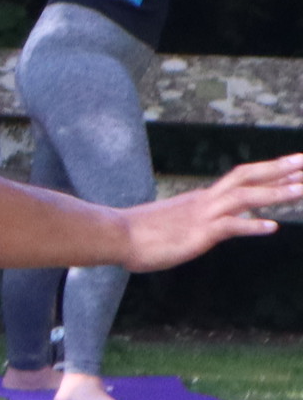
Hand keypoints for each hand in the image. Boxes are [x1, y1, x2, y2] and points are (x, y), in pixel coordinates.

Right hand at [124, 155, 302, 267]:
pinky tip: (273, 227)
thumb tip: (196, 226)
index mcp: (202, 198)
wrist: (114, 235)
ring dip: (277, 193)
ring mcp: (203, 215)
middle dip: (280, 169)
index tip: (294, 163)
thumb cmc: (138, 233)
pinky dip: (253, 225)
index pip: (242, 177)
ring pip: (246, 197)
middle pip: (248, 177)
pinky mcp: (198, 234)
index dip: (270, 170)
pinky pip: (230, 227)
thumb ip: (190, 221)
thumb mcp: (172, 223)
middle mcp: (206, 200)